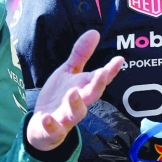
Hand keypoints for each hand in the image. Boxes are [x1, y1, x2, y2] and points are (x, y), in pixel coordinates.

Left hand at [26, 29, 123, 150]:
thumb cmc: (59, 97)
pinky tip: (46, 118)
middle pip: (92, 95)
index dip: (110, 70)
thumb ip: (81, 55)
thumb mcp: (68, 73)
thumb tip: (95, 32)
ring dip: (75, 104)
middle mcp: (78, 103)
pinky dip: (50, 124)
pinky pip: (53, 129)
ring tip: (73, 93)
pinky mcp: (52, 129)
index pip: (100, 79)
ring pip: (76, 113)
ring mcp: (66, 118)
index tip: (120, 59)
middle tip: (102, 73)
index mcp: (84, 88)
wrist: (42, 126)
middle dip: (97, 85)